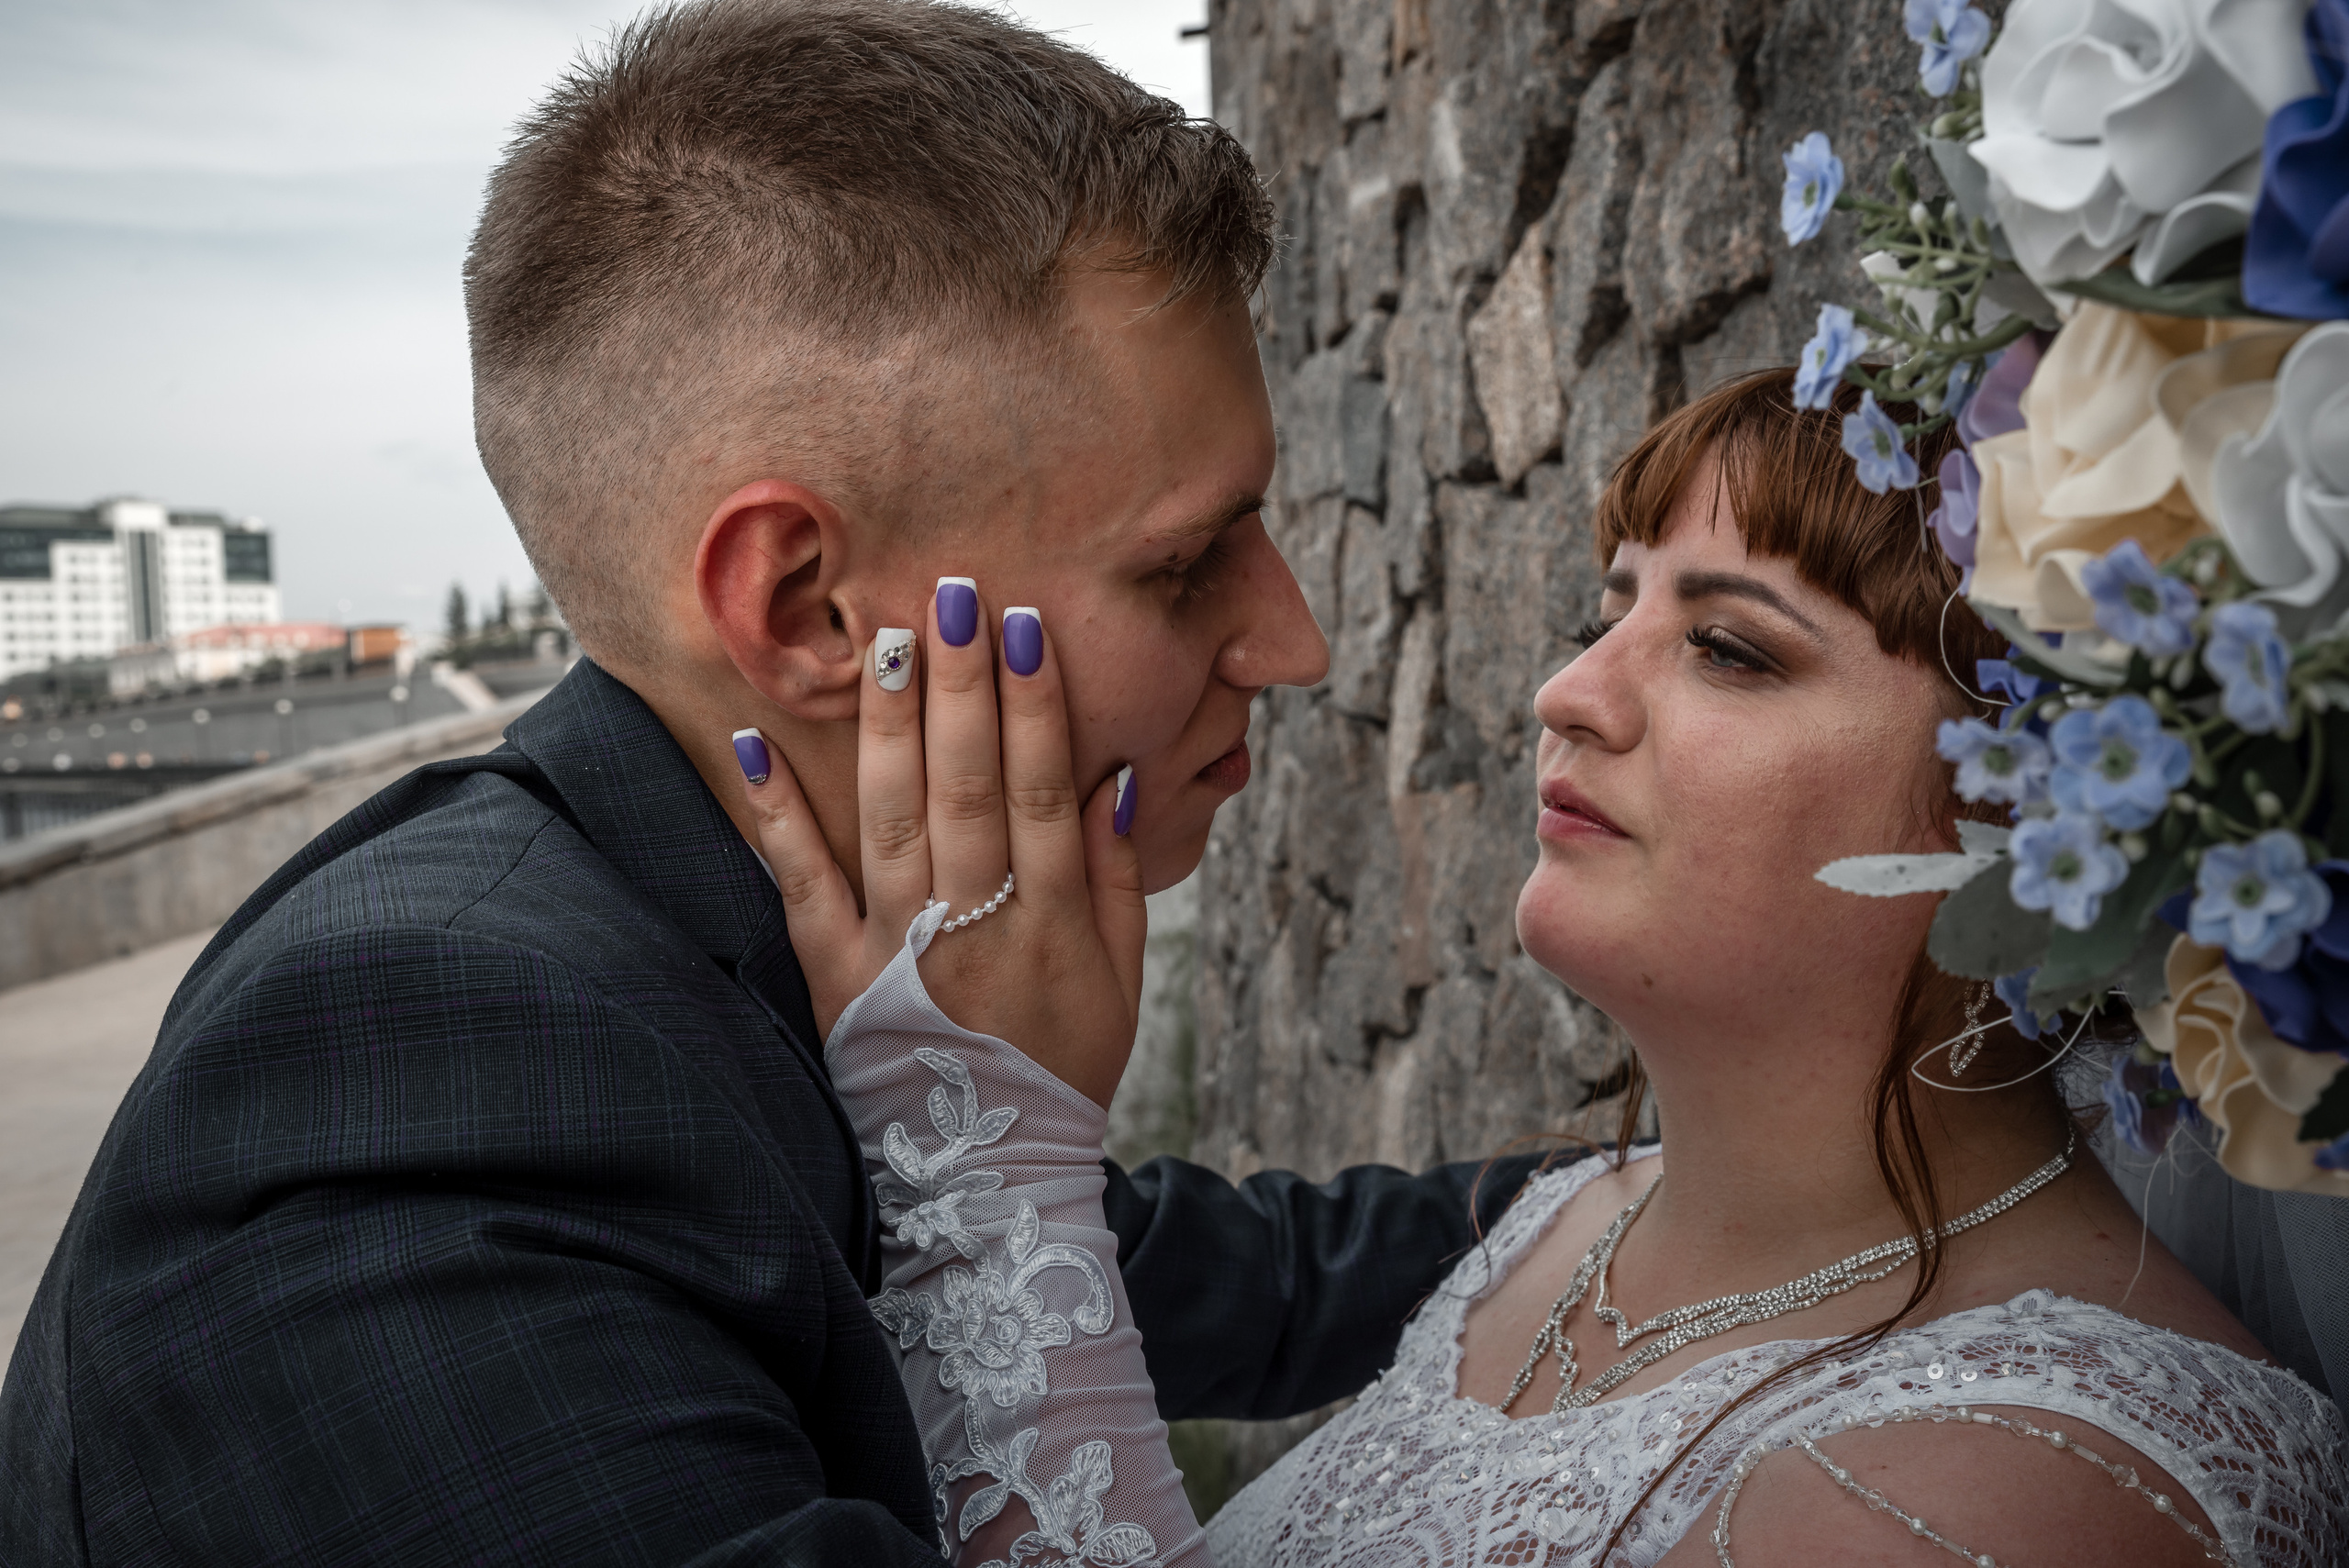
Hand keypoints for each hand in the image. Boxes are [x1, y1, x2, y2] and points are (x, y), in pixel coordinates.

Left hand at [730, 582, 1147, 1106]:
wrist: (993, 1181)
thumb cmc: (1064, 1069)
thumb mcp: (1123, 982)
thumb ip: (1122, 877)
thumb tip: (1113, 776)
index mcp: (1051, 920)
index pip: (1040, 788)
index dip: (1034, 704)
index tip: (1023, 626)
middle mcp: (974, 924)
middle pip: (968, 784)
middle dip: (961, 686)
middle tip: (952, 594)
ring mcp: (899, 948)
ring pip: (892, 815)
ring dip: (889, 723)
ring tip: (886, 638)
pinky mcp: (835, 976)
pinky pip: (799, 885)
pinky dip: (776, 814)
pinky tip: (751, 740)